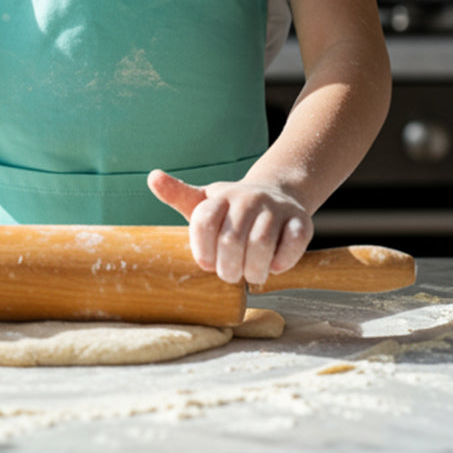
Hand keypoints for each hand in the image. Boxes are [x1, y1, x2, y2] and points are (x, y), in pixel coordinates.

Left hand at [147, 169, 311, 285]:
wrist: (275, 195)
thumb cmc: (231, 209)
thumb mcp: (203, 201)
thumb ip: (177, 194)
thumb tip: (152, 176)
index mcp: (220, 196)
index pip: (204, 220)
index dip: (202, 249)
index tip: (205, 263)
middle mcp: (248, 198)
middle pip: (232, 240)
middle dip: (228, 267)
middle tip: (230, 275)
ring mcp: (275, 208)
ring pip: (261, 243)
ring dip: (254, 269)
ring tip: (251, 276)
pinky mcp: (300, 220)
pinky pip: (293, 243)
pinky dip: (283, 261)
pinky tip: (275, 266)